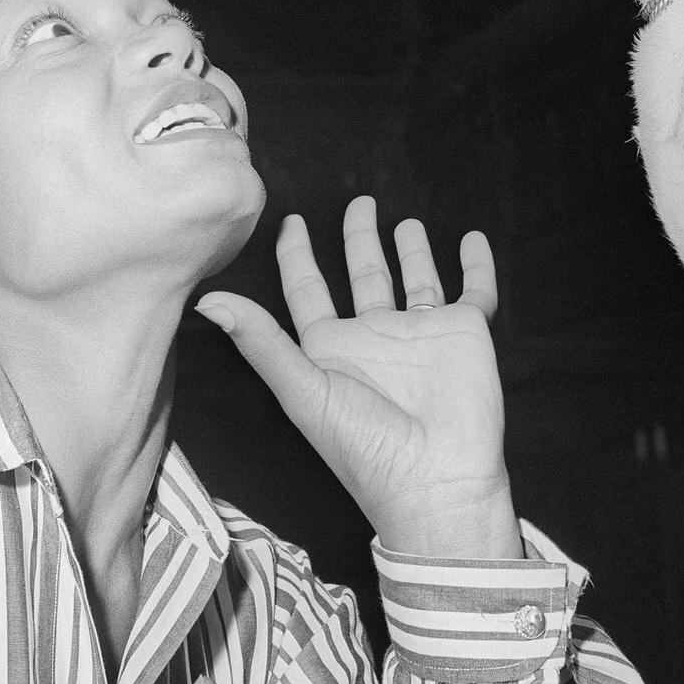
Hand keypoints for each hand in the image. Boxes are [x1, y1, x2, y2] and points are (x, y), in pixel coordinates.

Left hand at [196, 195, 520, 558]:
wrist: (437, 482)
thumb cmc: (364, 446)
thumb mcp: (304, 392)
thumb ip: (262, 343)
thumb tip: (208, 302)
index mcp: (330, 349)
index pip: (308, 290)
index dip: (297, 255)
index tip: (291, 222)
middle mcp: (374, 337)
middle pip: (363, 275)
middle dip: (358, 239)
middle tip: (359, 201)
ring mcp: (421, 335)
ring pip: (414, 280)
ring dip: (410, 250)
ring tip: (405, 220)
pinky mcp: (466, 335)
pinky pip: (474, 291)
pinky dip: (475, 265)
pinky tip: (472, 239)